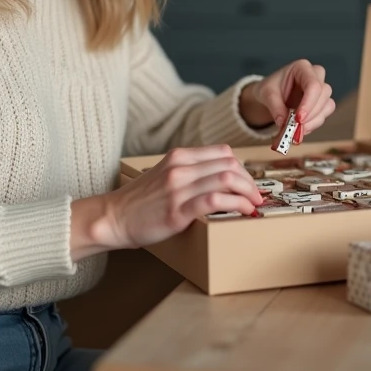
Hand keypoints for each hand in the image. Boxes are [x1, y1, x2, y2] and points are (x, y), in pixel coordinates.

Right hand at [86, 145, 261, 252]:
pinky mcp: (177, 210)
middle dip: (250, 181)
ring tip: (254, 205)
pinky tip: (243, 212)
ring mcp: (178, 188)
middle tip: (256, 197)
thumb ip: (190, 171)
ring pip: (226, 179)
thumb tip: (222, 177)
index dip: (243, 168)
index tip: (249, 184)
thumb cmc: (141, 201)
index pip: (223, 153)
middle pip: (230, 164)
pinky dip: (237, 204)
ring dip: (248, 192)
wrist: (113, 218)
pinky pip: (216, 200)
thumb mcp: (165, 174)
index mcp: (179, 156)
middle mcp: (180, 168)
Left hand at [239, 59, 335, 142]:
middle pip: (323, 94)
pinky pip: (324, 115)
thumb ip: (275, 107)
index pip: (313, 84)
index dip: (308, 103)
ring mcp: (321, 89)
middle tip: (296, 129)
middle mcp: (315, 75)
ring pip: (327, 106)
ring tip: (296, 131)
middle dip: (311, 114)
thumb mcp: (266, 94)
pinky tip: (301, 130)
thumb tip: (283, 124)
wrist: (271, 95)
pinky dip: (313, 125)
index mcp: (302, 67)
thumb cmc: (270, 88)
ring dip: (313, 121)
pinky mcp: (322, 103)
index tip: (299, 119)